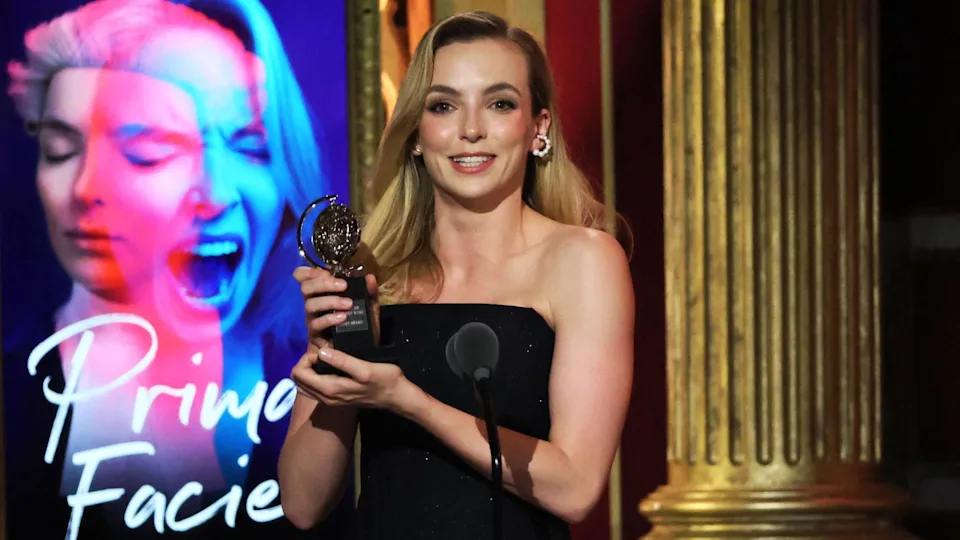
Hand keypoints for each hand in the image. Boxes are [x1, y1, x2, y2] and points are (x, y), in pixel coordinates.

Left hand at [290, 347, 411, 411]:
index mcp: (329, 389)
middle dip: (306, 363)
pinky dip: (315, 376)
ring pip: (304, 385)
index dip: (307, 358)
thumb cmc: (384, 380)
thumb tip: (321, 352)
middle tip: (324, 353)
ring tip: (326, 359)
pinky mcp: (334, 399)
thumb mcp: (365, 368)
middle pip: (298, 380)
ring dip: (310, 369)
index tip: (324, 351)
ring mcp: (329, 400)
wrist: (396, 397)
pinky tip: (330, 367)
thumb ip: (342, 361)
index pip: (300, 373)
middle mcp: (325, 398)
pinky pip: (314, 388)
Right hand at [294, 266, 380, 350]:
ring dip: (330, 301)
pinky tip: (343, 317)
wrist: (360, 350)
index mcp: (323, 294)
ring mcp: (312, 319)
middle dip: (323, 283)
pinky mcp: (315, 335)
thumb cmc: (360, 324)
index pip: (305, 279)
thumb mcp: (368, 307)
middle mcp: (314, 304)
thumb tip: (370, 278)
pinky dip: (329, 318)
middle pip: (306, 288)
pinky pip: (317, 324)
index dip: (310, 272)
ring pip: (310, 305)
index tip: (325, 272)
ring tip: (348, 304)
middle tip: (343, 285)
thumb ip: (370, 293)